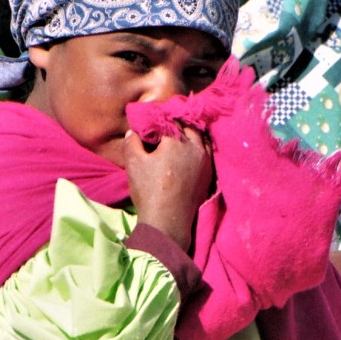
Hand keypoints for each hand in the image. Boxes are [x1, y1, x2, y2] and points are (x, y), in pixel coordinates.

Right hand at [124, 126, 212, 251]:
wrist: (167, 221)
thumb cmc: (149, 191)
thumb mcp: (133, 163)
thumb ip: (132, 142)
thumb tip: (133, 132)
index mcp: (176, 140)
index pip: (168, 119)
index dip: (159, 118)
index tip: (151, 120)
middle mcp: (194, 146)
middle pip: (187, 125)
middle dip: (176, 123)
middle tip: (165, 125)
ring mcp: (205, 160)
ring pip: (200, 136)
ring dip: (191, 132)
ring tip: (180, 134)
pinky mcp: (209, 173)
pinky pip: (207, 150)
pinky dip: (199, 144)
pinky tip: (191, 149)